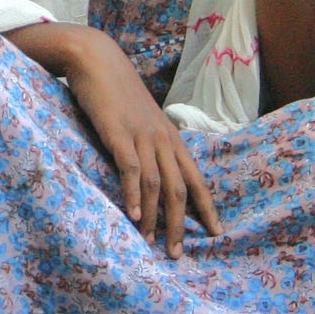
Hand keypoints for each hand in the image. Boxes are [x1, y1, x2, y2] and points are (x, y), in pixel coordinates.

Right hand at [63, 32, 220, 256]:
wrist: (97, 60)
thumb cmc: (118, 91)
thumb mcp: (142, 119)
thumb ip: (150, 144)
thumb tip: (152, 172)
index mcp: (170, 137)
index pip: (196, 177)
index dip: (207, 206)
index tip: (216, 233)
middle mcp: (162, 138)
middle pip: (180, 188)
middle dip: (181, 223)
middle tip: (178, 253)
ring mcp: (141, 135)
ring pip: (156, 183)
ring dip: (154, 216)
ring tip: (150, 242)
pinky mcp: (119, 132)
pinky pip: (130, 168)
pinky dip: (132, 194)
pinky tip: (131, 214)